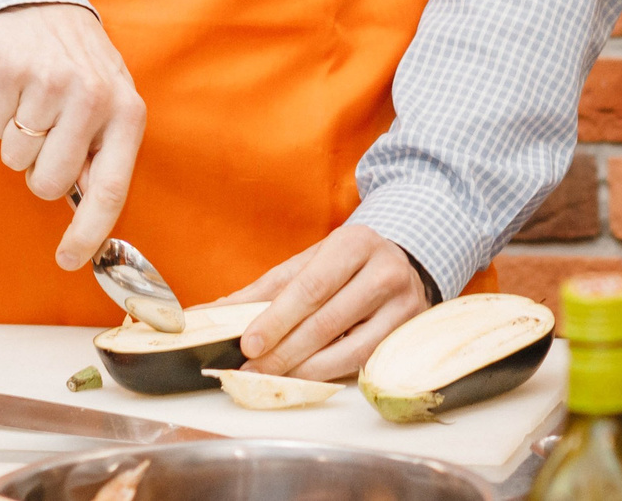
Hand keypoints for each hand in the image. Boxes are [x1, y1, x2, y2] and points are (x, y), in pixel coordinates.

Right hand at [0, 3, 147, 269]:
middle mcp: (94, 98)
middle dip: (39, 173)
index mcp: (127, 112)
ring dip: (17, 140)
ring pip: (15, 158)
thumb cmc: (78, 66)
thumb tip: (89, 220)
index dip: (89, 232)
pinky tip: (15, 88)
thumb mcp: (108, 103)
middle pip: (49, 183)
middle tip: (47, 137)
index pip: (111, 188)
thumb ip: (102, 155)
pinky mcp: (11, 72)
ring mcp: (51, 84)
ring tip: (33, 103)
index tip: (70, 260)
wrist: (40, 4)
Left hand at [217, 222, 428, 380]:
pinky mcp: (408, 334)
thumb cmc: (347, 265)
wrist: (403, 264)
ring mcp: (403, 305)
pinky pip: (365, 363)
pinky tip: (306, 376)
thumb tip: (213, 313)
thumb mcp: (309, 263)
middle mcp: (385, 271)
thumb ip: (266, 289)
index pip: (310, 286)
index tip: (248, 344)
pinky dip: (331, 373)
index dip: (277, 319)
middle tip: (251, 369)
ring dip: (305, 369)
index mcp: (355, 243)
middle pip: (328, 320)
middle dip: (284, 351)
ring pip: (349, 348)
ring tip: (273, 377)